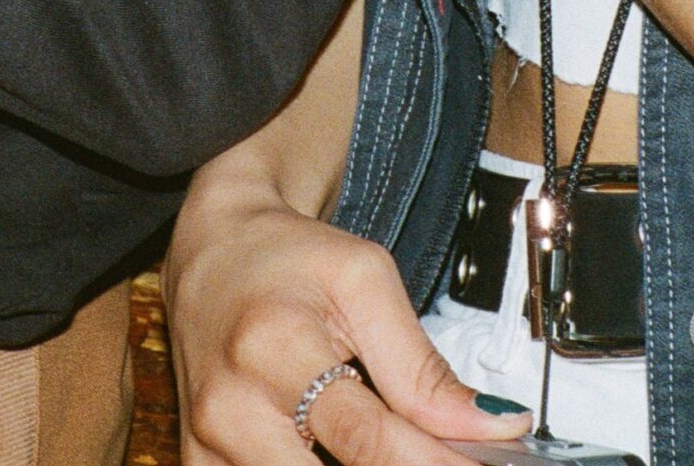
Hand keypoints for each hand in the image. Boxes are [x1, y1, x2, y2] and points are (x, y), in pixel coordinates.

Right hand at [167, 159, 530, 465]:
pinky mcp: (200, 463)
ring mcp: (208, 442)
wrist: (215, 249)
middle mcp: (230, 405)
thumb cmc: (287, 257)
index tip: (488, 463)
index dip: (438, 463)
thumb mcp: (365, 281)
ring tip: (389, 442)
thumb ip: (422, 364)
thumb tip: (493, 427)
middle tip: (440, 454)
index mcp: (273, 346)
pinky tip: (334, 450)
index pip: (370, 438)